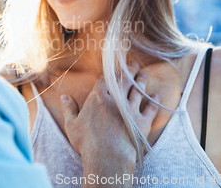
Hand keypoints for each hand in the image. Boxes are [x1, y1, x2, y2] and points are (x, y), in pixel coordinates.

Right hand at [60, 65, 158, 186]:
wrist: (109, 156)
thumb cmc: (88, 142)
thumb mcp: (72, 125)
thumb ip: (69, 109)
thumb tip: (64, 97)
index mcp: (98, 98)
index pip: (105, 79)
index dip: (110, 72)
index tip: (115, 67)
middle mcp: (116, 100)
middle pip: (124, 81)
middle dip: (129, 71)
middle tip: (133, 65)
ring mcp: (131, 110)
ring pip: (138, 91)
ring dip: (141, 82)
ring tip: (144, 75)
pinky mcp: (142, 122)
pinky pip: (150, 109)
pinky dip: (153, 102)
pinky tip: (156, 96)